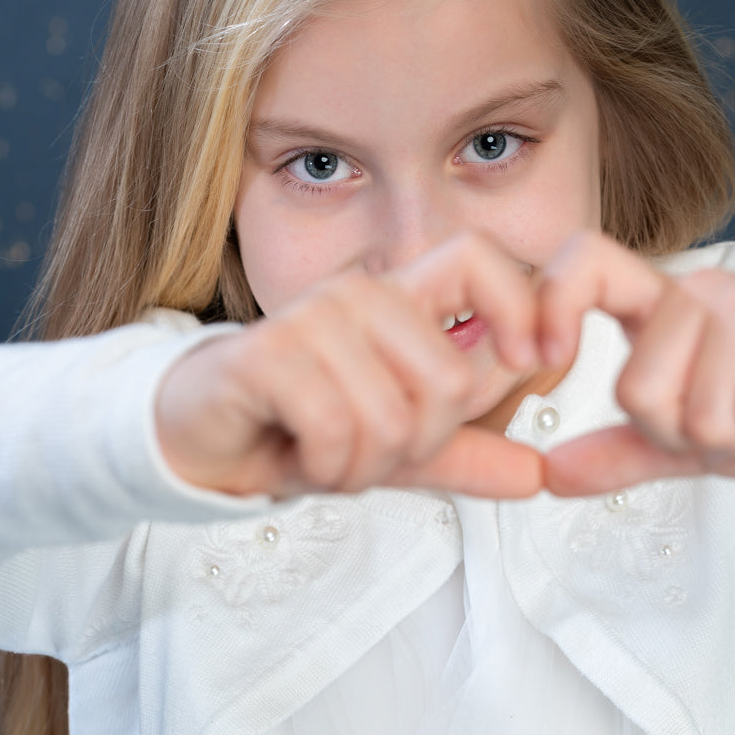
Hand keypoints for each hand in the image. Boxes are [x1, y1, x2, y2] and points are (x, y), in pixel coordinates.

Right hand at [155, 233, 541, 498]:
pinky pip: (336, 429)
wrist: (198, 440)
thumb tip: (536, 475)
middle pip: (450, 381)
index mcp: (399, 301)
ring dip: (362, 466)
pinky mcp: (268, 354)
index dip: (520, 307)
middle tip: (367, 451)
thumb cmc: (296, 428)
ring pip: (394, 419)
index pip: (479, 259)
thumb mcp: (392, 447)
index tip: (535, 363)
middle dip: (416, 447)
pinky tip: (299, 457)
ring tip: (326, 454)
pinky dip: (326, 466)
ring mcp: (312, 318)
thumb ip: (462, 454)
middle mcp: (359, 295)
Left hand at [537, 232, 734, 495]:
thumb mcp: (691, 443)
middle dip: (688, 436)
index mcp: (659, 309)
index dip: (552, 305)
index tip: (548, 358)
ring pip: (700, 411)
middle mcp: (698, 294)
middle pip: (639, 391)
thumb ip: (621, 452)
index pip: (585, 265)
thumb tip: (549, 473)